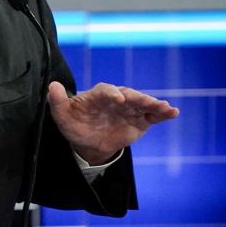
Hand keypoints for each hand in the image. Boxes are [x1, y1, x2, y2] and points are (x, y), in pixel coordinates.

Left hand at [48, 81, 178, 164]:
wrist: (88, 142)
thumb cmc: (74, 124)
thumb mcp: (62, 116)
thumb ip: (57, 101)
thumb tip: (52, 85)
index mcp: (98, 95)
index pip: (106, 91)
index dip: (112, 93)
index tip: (117, 99)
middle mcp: (116, 98)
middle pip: (129, 95)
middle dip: (138, 98)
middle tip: (146, 102)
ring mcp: (129, 109)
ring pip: (143, 104)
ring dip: (154, 104)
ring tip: (165, 107)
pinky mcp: (140, 121)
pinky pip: (153, 116)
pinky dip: (163, 114)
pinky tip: (173, 113)